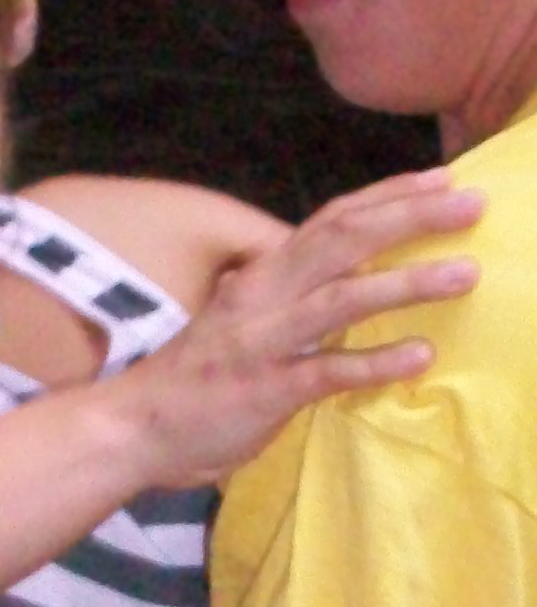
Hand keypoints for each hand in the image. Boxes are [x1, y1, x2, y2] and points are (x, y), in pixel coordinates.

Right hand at [119, 166, 482, 491]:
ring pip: (341, 299)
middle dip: (410, 218)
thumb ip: (290, 297)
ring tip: (465, 274)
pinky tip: (419, 356)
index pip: (331, 220)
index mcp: (262, 275)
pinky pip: (327, 373)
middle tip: (473, 205)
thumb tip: (349, 279)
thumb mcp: (243, 319)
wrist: (133, 426)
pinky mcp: (264, 391)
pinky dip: (375, 363)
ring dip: (406, 283)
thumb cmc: (196, 377)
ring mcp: (263, 342)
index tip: (441, 179)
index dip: (388, 196)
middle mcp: (263, 296)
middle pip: (343, 241)